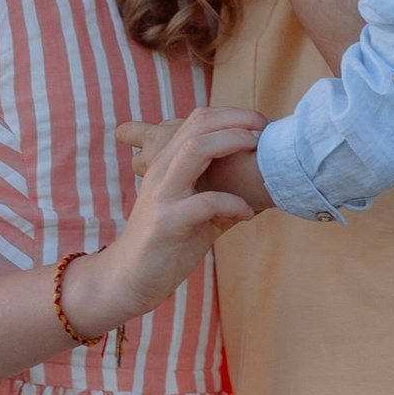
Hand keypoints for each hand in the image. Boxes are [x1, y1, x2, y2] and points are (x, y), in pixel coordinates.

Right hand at [68, 107, 265, 332]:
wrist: (128, 279)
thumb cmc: (168, 245)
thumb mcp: (199, 215)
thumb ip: (224, 199)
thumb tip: (263, 194)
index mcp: (168, 164)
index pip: (197, 120)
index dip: (231, 115)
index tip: (260, 124)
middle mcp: (161, 172)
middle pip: (198, 126)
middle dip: (237, 120)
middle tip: (265, 130)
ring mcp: (162, 195)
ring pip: (194, 150)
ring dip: (230, 143)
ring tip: (256, 151)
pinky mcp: (167, 223)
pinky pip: (205, 202)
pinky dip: (233, 203)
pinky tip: (248, 213)